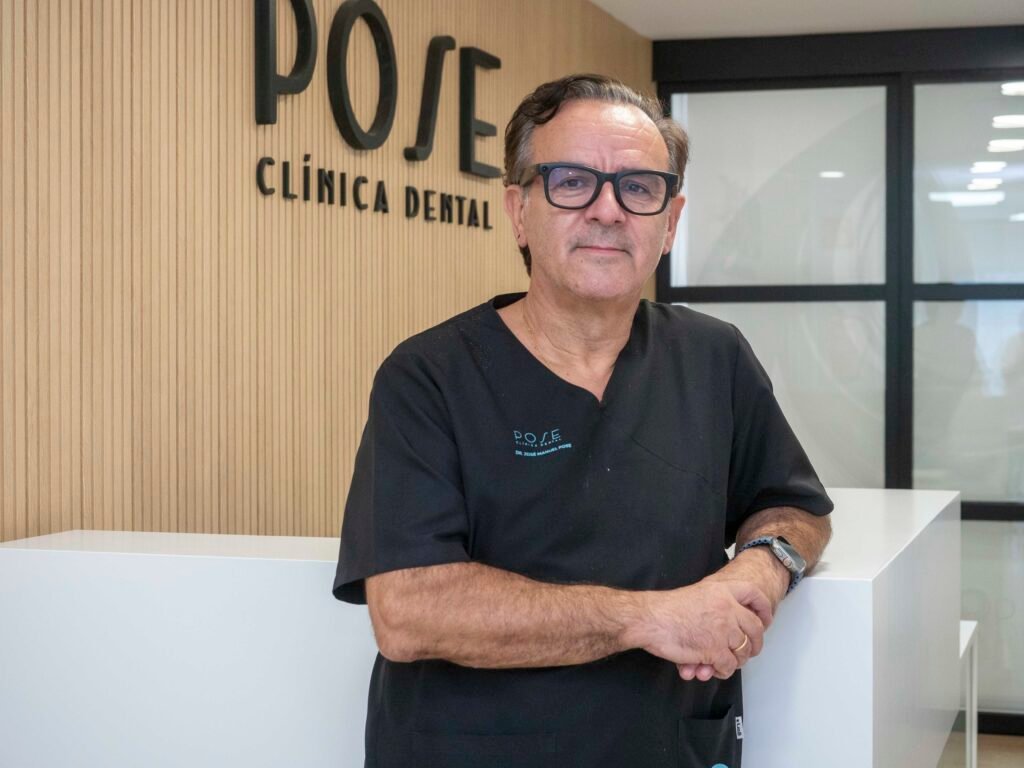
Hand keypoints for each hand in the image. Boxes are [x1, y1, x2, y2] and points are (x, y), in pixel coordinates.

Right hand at [676, 548, 789, 680]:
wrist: (650, 619)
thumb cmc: (667, 609)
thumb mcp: (698, 595)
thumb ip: (717, 606)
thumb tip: (731, 630)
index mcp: (722, 591)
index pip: (754, 594)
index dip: (763, 608)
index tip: (764, 620)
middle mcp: (727, 608)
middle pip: (755, 628)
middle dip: (754, 644)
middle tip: (748, 652)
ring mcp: (724, 629)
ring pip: (744, 651)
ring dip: (735, 661)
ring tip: (723, 663)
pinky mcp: (716, 649)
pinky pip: (729, 665)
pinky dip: (722, 671)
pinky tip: (711, 669)